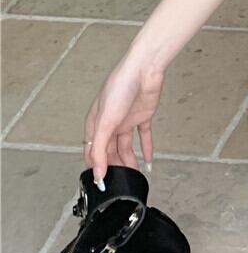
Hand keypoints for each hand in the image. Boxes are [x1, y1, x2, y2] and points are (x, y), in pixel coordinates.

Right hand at [83, 53, 164, 186]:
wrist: (145, 69)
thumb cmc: (120, 87)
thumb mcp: (106, 121)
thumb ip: (101, 149)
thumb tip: (97, 173)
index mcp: (96, 122)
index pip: (93, 151)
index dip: (96, 167)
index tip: (101, 184)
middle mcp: (110, 122)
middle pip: (110, 151)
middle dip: (114, 167)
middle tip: (120, 182)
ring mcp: (127, 119)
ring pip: (126, 146)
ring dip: (130, 161)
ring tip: (134, 176)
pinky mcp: (143, 116)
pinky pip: (144, 136)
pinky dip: (146, 149)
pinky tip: (148, 161)